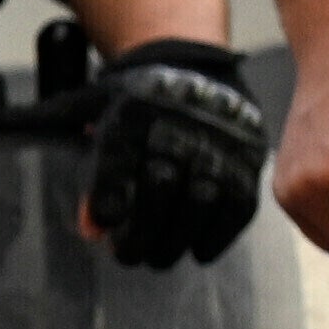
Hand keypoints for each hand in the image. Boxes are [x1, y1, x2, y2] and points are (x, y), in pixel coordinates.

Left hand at [77, 40, 274, 269]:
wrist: (195, 70)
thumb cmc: (135, 100)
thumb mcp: (92, 107)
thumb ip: (79, 159)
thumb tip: (86, 227)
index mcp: (134, 108)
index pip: (118, 157)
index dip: (108, 197)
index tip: (103, 226)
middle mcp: (179, 122)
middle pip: (160, 185)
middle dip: (142, 231)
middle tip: (129, 256)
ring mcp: (219, 140)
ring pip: (201, 200)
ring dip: (178, 240)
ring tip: (159, 258)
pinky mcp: (248, 157)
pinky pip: (239, 204)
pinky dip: (220, 234)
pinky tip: (200, 251)